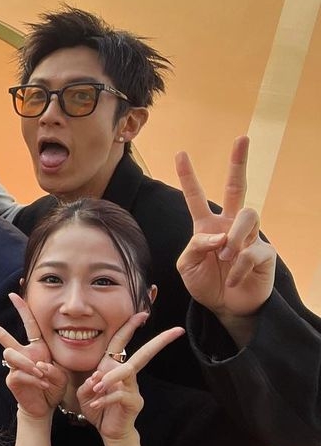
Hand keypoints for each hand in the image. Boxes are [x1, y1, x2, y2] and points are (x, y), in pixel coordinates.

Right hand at [0, 294, 66, 420]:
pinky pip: (18, 373)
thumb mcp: (60, 374)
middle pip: (1, 335)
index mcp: (36, 347)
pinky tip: (42, 384)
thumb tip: (38, 366)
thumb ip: (52, 369)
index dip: (21, 309)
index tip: (13, 294)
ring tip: (41, 376)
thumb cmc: (53, 387)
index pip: (29, 324)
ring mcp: (14, 366)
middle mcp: (22, 353)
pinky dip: (32, 378)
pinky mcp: (11, 379)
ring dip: (27, 364)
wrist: (45, 406)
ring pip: (10, 354)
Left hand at [77, 313, 183, 441]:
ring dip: (108, 378)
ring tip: (95, 390)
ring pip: (126, 372)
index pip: (121, 343)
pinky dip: (105, 398)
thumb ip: (89, 383)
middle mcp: (127, 375)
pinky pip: (119, 394)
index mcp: (114, 367)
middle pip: (144, 354)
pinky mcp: (133, 402)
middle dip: (159, 341)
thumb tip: (98, 378)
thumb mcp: (85, 393)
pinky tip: (96, 405)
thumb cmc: (97, 408)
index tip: (143, 314)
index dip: (130, 328)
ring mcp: (133, 388)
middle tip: (176, 331)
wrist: (108, 431)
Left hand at [175, 136, 276, 324]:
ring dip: (234, 236)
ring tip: (225, 256)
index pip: (196, 196)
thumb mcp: (187, 265)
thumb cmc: (205, 283)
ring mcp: (249, 237)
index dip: (188, 176)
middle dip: (239, 162)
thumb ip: (195, 246)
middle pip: (237, 187)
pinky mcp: (265, 253)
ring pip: (248, 215)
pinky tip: (232, 279)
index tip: (180, 153)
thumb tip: (219, 235)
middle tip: (241, 138)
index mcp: (206, 225)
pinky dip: (238, 267)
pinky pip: (252, 251)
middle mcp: (229, 225)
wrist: (225, 307)